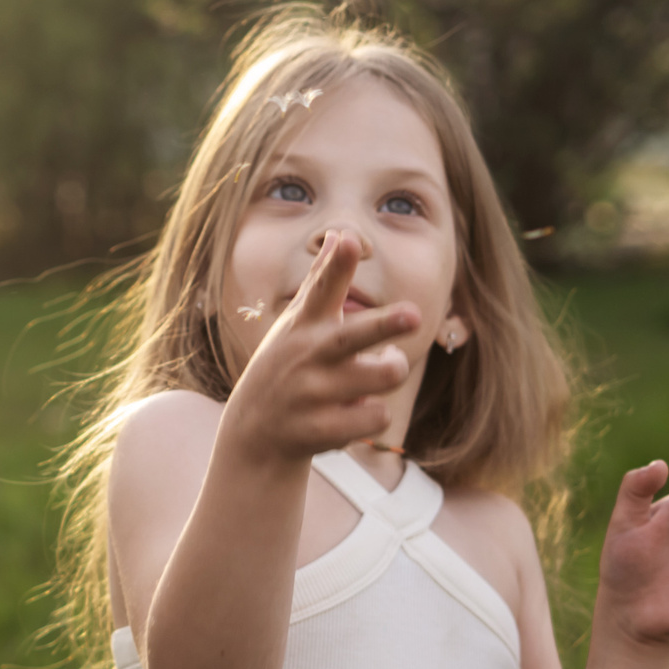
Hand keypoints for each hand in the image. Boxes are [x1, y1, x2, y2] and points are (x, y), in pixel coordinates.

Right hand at [224, 231, 421, 462]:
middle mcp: (308, 355)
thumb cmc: (286, 367)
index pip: (322, 289)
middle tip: (414, 315)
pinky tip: (352, 415)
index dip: (337, 265)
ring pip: (383, 376)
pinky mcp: (321, 430)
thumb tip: (340, 235)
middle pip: (355, 337)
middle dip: (385, 325)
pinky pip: (376, 417)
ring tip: (377, 372)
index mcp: (305, 325)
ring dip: (391, 371)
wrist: (254, 434)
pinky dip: (373, 416)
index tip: (349, 240)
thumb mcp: (296, 323)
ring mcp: (312, 394)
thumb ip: (321, 282)